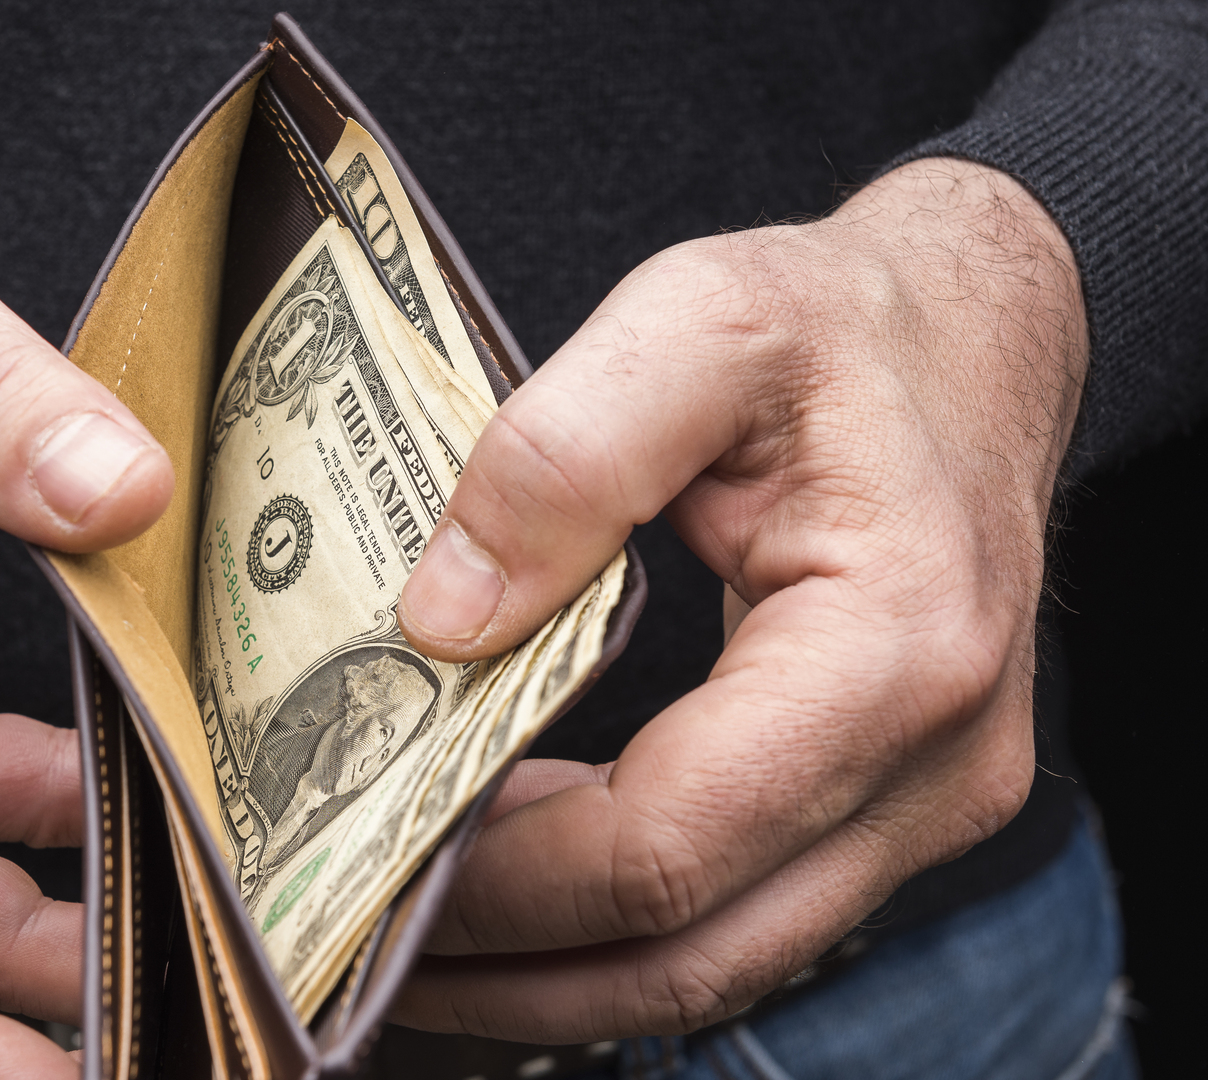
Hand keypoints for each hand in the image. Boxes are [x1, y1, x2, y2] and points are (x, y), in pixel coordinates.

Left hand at [393, 159, 1086, 1038]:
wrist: (978, 332)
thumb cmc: (844, 321)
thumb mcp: (697, 320)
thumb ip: (562, 454)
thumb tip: (441, 623)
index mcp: (893, 649)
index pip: (666, 845)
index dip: (505, 878)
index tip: (375, 856)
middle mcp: (935, 765)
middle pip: (690, 950)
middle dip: (509, 967)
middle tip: (355, 936)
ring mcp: (928, 805)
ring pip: (718, 961)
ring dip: (556, 971)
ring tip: (411, 936)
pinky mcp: (895, 808)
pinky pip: (742, 912)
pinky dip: (617, 925)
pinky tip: (514, 882)